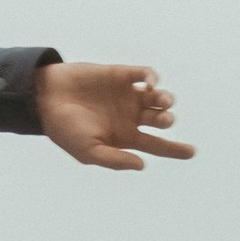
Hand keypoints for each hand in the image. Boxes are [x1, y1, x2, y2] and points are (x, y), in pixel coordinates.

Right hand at [35, 61, 192, 170]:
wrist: (46, 98)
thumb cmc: (64, 129)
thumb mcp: (88, 152)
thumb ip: (115, 160)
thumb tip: (143, 165)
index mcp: (123, 137)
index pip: (155, 145)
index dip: (175, 149)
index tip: (192, 152)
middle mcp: (129, 117)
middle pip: (161, 120)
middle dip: (167, 119)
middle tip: (162, 120)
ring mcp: (126, 95)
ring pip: (157, 98)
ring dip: (165, 100)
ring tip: (160, 102)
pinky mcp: (121, 75)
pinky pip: (145, 75)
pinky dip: (152, 78)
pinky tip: (150, 84)